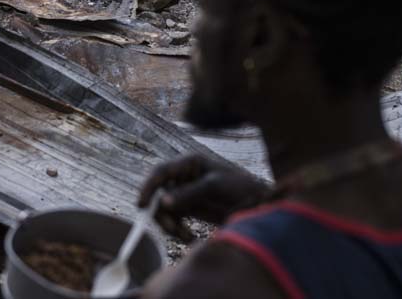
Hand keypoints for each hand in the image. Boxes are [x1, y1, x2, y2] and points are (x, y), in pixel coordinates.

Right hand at [138, 154, 271, 241]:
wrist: (260, 204)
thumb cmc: (241, 186)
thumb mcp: (216, 186)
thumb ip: (190, 193)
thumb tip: (163, 202)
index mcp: (189, 163)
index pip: (161, 171)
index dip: (148, 186)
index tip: (141, 205)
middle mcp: (184, 177)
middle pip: (158, 194)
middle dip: (161, 213)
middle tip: (172, 229)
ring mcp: (186, 193)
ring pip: (164, 210)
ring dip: (170, 224)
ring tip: (185, 236)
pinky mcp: (190, 209)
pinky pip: (174, 220)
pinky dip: (178, 230)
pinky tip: (189, 238)